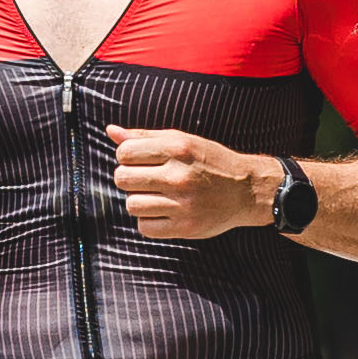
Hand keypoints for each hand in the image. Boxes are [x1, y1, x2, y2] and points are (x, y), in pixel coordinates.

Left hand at [109, 125, 270, 242]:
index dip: (127, 157)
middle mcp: (179, 176)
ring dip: (139, 201)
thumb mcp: (182, 141)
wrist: (246, 190)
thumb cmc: (211, 162)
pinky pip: (145, 228)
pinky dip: (149, 221)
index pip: (124, 153)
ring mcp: (182, 204)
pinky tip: (163, 212)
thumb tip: (111, 131)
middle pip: (122, 179)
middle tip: (147, 180)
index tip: (141, 161)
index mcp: (177, 149)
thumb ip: (145, 136)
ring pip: (132, 205)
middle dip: (130, 178)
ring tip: (157, 196)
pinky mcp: (185, 227)